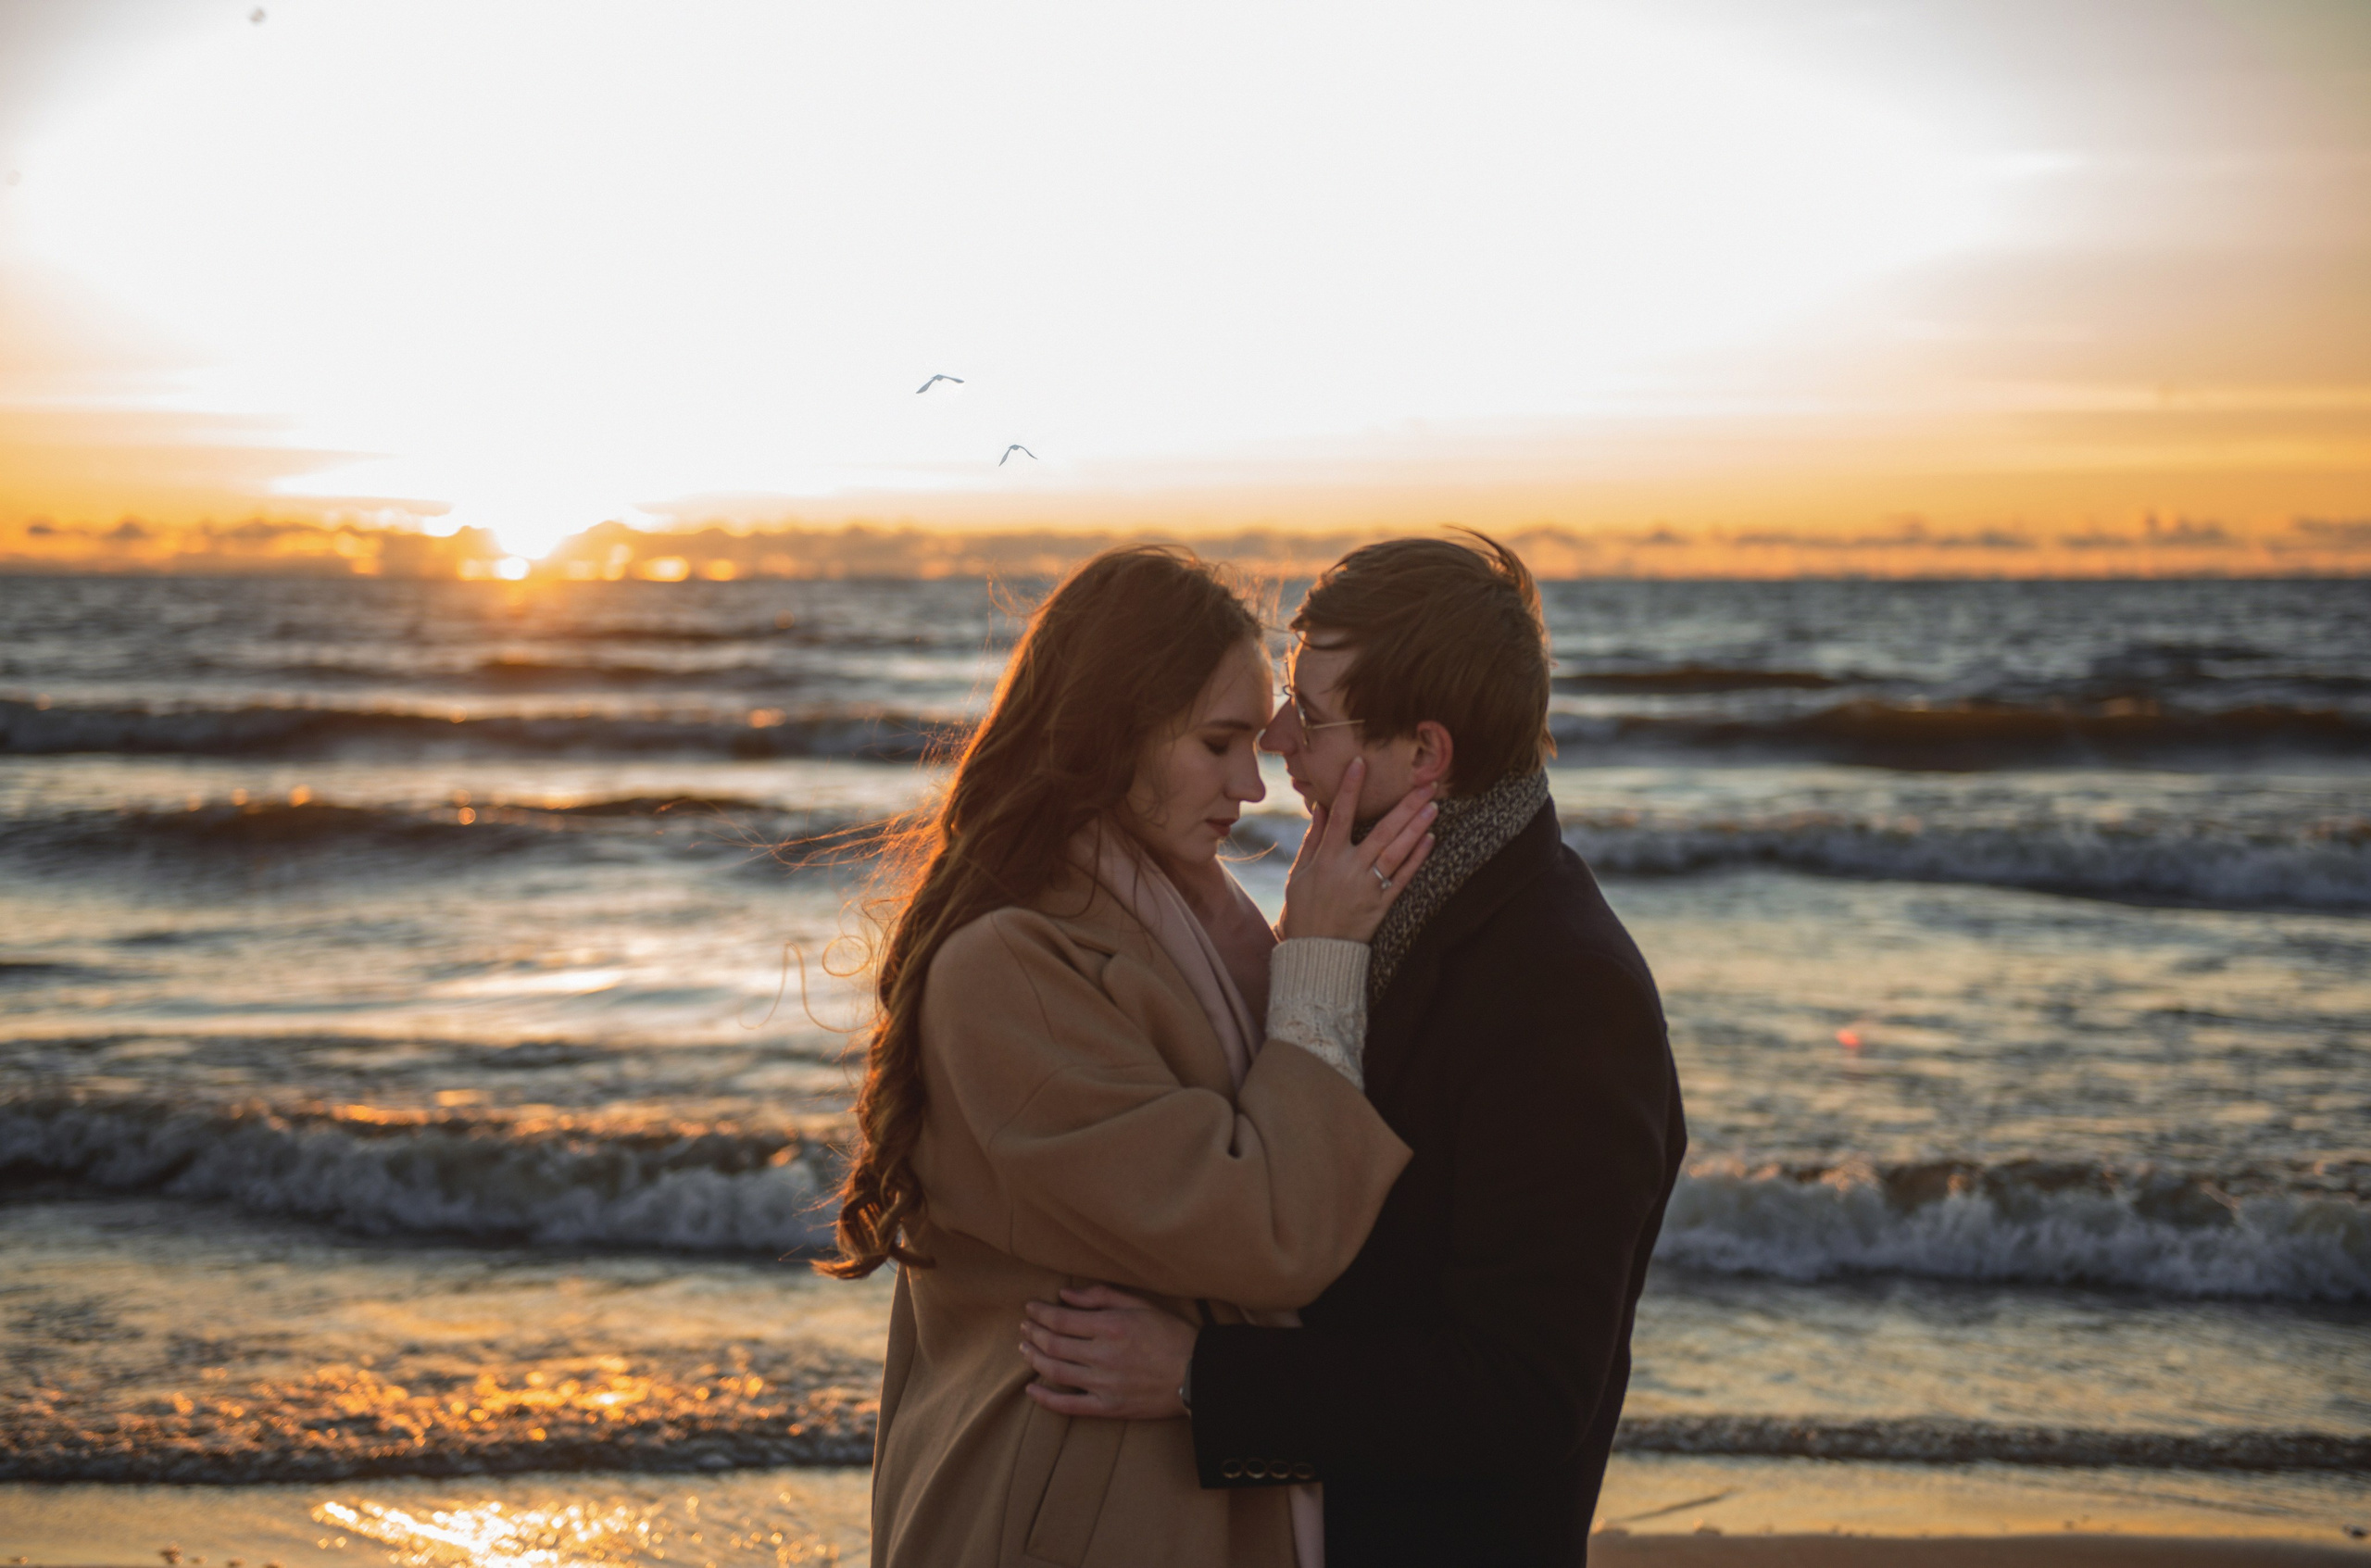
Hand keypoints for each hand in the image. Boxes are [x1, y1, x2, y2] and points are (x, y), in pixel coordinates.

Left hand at [1019, 1285, 1197, 1420]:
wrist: (1197, 1375)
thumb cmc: (1172, 1335)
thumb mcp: (1141, 1304)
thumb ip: (1101, 1296)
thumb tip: (1064, 1294)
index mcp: (1111, 1326)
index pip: (1061, 1319)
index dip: (1040, 1313)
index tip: (1030, 1308)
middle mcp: (1103, 1355)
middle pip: (1053, 1344)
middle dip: (1033, 1333)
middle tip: (1024, 1326)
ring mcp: (1104, 1384)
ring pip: (1055, 1372)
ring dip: (1034, 1359)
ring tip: (1024, 1349)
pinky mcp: (1109, 1408)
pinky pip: (1069, 1406)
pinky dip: (1046, 1398)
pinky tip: (1031, 1389)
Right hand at [1276, 759, 1435, 942]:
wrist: (1317, 953)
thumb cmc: (1303, 911)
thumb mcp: (1299, 874)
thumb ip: (1313, 840)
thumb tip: (1321, 807)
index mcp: (1326, 859)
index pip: (1339, 816)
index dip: (1349, 789)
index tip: (1360, 763)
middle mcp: (1349, 870)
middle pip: (1381, 832)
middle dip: (1404, 806)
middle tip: (1425, 785)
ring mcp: (1367, 888)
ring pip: (1396, 852)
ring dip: (1416, 828)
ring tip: (1433, 806)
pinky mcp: (1381, 905)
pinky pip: (1403, 878)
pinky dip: (1417, 859)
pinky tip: (1430, 839)